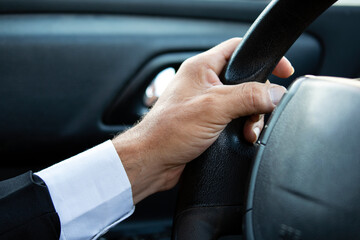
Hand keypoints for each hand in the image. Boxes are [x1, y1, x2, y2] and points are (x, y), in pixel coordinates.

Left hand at [112, 38, 293, 203]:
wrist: (153, 161)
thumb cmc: (168, 131)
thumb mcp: (213, 108)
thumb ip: (247, 97)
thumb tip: (275, 93)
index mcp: (202, 68)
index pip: (238, 48)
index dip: (262, 57)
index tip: (283, 70)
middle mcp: (204, 83)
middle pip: (246, 80)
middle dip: (258, 98)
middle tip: (259, 113)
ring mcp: (207, 103)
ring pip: (243, 102)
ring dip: (251, 118)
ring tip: (248, 132)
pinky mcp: (209, 122)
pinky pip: (235, 119)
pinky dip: (243, 128)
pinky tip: (243, 138)